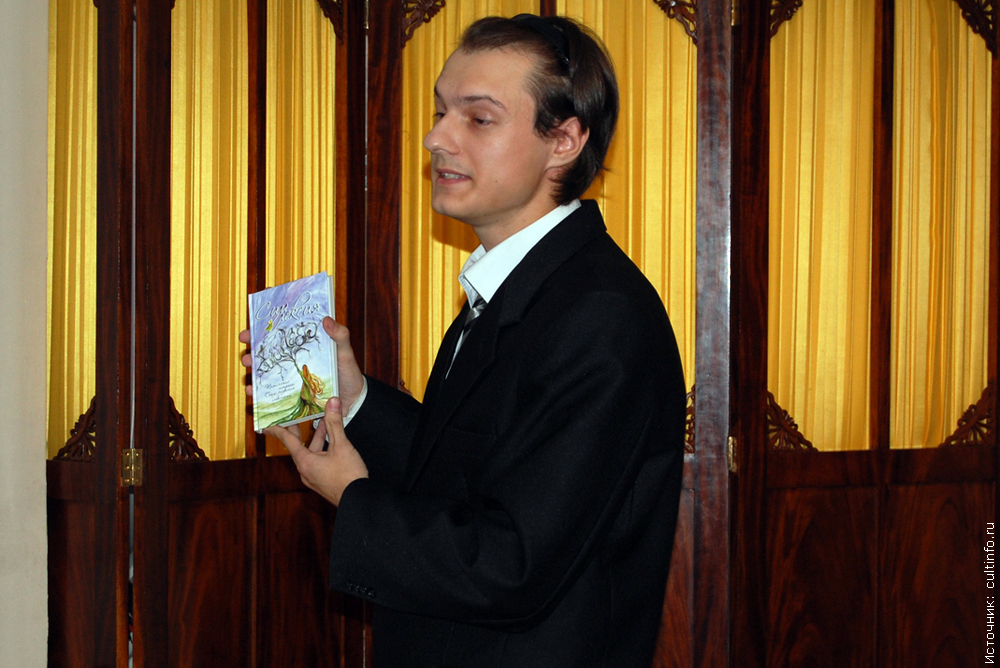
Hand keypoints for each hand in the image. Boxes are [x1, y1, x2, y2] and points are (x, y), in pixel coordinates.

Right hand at [239, 318, 363, 412]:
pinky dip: (260, 396)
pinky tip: (253, 396)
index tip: (248, 334)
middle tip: (245, 358)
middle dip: (251, 356)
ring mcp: (291, 381)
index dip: (259, 334)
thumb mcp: (345, 353)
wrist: (353, 401)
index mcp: (301, 348)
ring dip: (253, 377)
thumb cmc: (348, 374)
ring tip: (248, 379)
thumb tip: (327, 319)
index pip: (277, 337)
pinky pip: (273, 396)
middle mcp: (292, 363)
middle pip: (266, 357)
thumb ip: (340, 336)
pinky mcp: (292, 398)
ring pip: (265, 376)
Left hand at [265, 397, 368, 505]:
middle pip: (299, 447)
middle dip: (299, 431)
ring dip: (316, 439)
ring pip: (311, 454)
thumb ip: (335, 423)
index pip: (288, 441)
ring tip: (324, 425)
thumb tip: (332, 403)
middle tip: (295, 418)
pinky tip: (332, 444)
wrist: (359, 500)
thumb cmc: (348, 477)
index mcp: (305, 462)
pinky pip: (317, 462)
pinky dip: (322, 449)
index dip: (278, 430)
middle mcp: (306, 471)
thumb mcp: (342, 446)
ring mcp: (314, 478)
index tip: (267, 425)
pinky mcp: (323, 482)